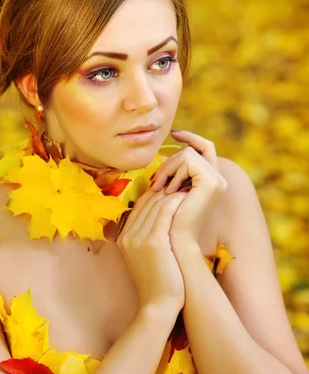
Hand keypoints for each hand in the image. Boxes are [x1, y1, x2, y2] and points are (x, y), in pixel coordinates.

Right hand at [115, 186, 186, 314]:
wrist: (159, 305)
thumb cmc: (159, 281)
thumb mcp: (146, 256)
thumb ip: (148, 236)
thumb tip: (162, 218)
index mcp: (123, 237)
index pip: (138, 206)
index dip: (156, 195)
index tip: (173, 189)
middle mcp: (127, 235)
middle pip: (146, 202)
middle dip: (165, 190)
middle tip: (182, 182)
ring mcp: (137, 238)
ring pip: (155, 204)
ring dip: (172, 193)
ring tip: (187, 186)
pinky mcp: (153, 242)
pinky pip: (164, 212)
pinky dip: (176, 202)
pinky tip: (187, 198)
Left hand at [150, 130, 227, 248]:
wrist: (173, 241)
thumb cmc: (165, 220)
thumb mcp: (167, 192)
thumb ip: (171, 174)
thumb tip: (162, 154)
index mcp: (209, 181)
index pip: (205, 148)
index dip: (191, 137)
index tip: (174, 132)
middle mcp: (218, 179)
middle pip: (193, 149)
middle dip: (169, 161)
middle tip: (155, 182)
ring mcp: (217, 180)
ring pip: (188, 153)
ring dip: (168, 169)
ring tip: (159, 189)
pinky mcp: (212, 182)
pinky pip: (189, 160)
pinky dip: (174, 173)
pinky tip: (168, 191)